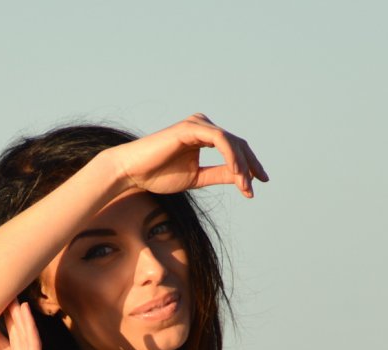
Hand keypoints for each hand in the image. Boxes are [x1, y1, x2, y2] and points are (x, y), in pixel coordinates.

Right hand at [108, 113, 269, 198]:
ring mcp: (197, 124)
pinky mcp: (191, 128)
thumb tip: (242, 178)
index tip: (256, 186)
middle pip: (238, 143)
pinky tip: (236, 173)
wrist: (132, 172)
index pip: (234, 148)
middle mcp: (203, 126)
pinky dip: (231, 156)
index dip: (249, 166)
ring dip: (242, 165)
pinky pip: (220, 140)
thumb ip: (218, 174)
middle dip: (250, 166)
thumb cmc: (158, 174)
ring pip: (231, 142)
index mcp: (204, 136)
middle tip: (256, 187)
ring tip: (246, 186)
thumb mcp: (197, 178)